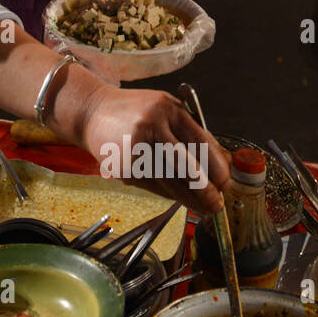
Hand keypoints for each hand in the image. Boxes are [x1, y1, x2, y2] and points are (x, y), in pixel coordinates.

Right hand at [59, 84, 230, 214]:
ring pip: (171, 182)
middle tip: (218, 202)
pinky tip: (179, 196)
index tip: (225, 182)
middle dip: (207, 190)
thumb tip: (221, 163)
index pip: (201, 143)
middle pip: (188, 167)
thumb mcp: (166, 110)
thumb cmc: (135, 111)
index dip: (217, 168)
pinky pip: (153, 186)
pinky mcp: (124, 167)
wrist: (91, 112)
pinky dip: (169, 194)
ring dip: (190, 199)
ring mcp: (135, 149)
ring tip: (204, 206)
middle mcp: (150, 127)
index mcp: (167, 109)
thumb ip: (191, 131)